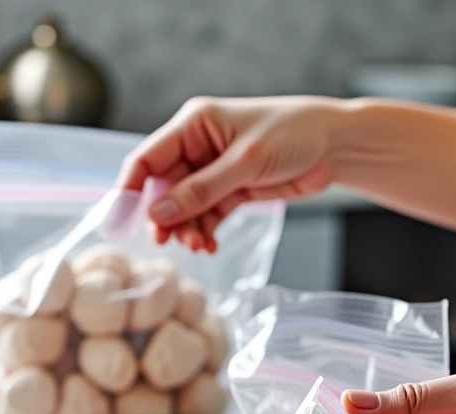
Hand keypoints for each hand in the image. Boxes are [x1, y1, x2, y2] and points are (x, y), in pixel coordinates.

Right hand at [118, 96, 344, 251]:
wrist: (334, 145)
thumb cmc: (294, 135)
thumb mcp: (246, 162)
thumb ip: (202, 190)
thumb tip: (159, 214)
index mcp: (194, 124)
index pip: (148, 158)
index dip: (131, 190)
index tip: (121, 221)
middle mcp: (198, 147)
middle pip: (164, 187)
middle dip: (164, 217)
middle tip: (168, 242)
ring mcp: (214, 170)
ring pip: (185, 206)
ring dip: (187, 229)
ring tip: (198, 246)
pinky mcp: (232, 190)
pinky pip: (207, 215)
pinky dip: (205, 232)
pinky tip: (209, 246)